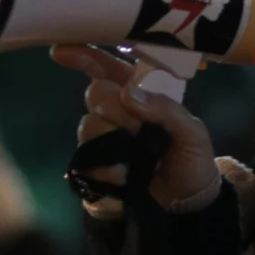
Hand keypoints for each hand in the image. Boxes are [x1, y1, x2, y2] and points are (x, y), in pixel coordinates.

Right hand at [50, 45, 219, 208]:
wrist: (186, 204)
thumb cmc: (192, 160)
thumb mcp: (192, 132)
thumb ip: (166, 109)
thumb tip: (127, 93)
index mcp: (139, 95)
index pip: (107, 68)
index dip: (84, 56)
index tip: (62, 51)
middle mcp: (116, 112)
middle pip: (96, 93)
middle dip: (117, 109)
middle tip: (140, 130)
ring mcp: (102, 139)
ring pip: (88, 124)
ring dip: (112, 139)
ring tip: (136, 157)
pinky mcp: (94, 166)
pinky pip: (84, 158)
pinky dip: (104, 167)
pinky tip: (123, 175)